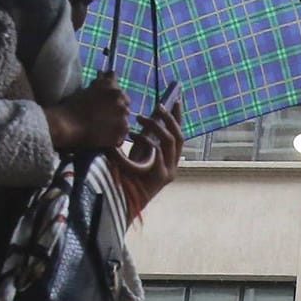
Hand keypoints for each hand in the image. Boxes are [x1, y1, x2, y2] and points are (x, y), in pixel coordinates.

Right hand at [45, 72, 129, 150]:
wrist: (65, 124)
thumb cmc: (72, 106)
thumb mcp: (90, 89)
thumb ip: (103, 81)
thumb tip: (112, 72)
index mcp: (114, 89)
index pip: (121, 95)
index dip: (112, 102)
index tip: (103, 108)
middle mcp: (121, 101)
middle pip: (125, 108)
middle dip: (116, 113)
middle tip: (101, 119)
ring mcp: (122, 118)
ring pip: (124, 123)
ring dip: (115, 126)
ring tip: (99, 129)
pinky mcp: (120, 134)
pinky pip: (120, 138)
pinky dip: (112, 140)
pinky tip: (100, 139)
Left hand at [108, 99, 182, 216]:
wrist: (122, 200)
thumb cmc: (127, 176)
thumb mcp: (138, 152)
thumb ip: (146, 137)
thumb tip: (148, 117)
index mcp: (169, 159)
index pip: (178, 133)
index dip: (178, 117)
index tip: (175, 100)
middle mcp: (173, 165)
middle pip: (179, 136)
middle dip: (169, 119)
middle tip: (158, 106)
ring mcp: (170, 171)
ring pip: (170, 142)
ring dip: (156, 126)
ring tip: (139, 118)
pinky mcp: (162, 177)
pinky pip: (158, 153)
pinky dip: (147, 141)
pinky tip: (134, 136)